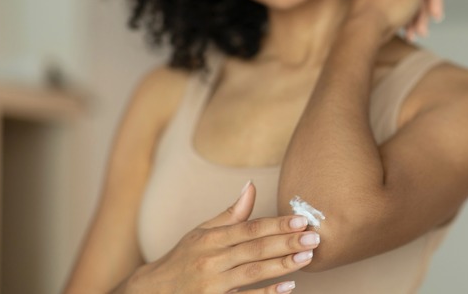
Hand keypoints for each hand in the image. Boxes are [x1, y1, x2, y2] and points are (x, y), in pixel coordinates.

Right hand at [124, 183, 316, 293]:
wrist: (153, 291)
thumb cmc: (184, 258)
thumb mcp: (202, 232)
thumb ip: (231, 213)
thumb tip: (251, 185)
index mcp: (211, 238)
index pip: (250, 228)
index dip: (277, 224)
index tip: (301, 219)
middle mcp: (212, 260)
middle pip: (256, 249)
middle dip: (287, 242)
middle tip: (314, 236)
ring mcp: (213, 284)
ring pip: (253, 273)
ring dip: (283, 265)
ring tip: (307, 257)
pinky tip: (289, 287)